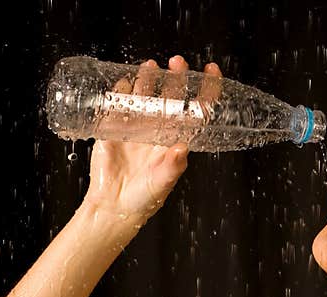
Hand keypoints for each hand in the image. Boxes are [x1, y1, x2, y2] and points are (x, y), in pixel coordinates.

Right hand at [81, 55, 222, 224]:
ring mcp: (137, 127)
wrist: (114, 205)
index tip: (211, 70)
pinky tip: (125, 81)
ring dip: (148, 79)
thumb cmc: (145, 198)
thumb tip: (183, 149)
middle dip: (176, 78)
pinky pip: (118, 103)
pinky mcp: (114, 128)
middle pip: (171, 97)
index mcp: (177, 140)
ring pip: (145, 96)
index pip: (197, 111)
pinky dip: (121, 91)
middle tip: (177, 61)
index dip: (207, 91)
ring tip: (151, 64)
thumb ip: (173, 167)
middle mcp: (160, 130)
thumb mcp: (162, 184)